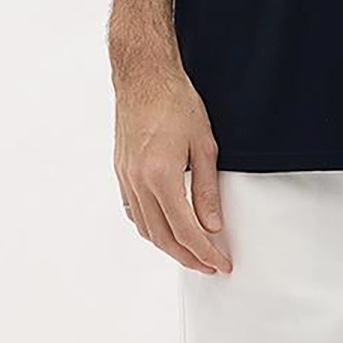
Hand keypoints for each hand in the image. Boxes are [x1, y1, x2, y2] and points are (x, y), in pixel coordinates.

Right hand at [113, 55, 230, 273]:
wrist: (144, 77)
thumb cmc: (175, 102)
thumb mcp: (204, 146)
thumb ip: (207, 190)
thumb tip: (212, 225)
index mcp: (160, 177)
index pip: (186, 231)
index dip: (205, 252)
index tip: (221, 263)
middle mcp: (138, 182)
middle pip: (163, 238)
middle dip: (188, 257)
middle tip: (210, 265)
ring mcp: (126, 178)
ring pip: (145, 228)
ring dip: (168, 246)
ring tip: (191, 252)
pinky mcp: (121, 172)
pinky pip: (134, 212)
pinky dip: (151, 227)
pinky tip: (165, 228)